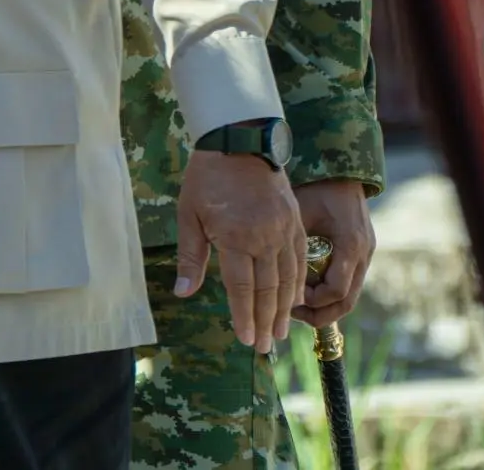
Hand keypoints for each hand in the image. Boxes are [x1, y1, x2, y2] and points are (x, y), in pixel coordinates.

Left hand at [175, 150, 307, 350]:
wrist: (240, 136)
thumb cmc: (208, 175)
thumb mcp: (189, 214)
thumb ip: (191, 256)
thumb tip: (184, 292)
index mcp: (237, 236)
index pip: (241, 288)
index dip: (243, 316)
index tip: (246, 340)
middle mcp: (265, 236)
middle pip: (268, 289)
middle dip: (266, 321)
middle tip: (266, 347)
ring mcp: (283, 228)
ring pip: (288, 277)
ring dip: (284, 308)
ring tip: (281, 331)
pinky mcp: (294, 220)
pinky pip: (299, 259)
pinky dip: (297, 282)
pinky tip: (295, 298)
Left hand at [293, 179, 375, 328]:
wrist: (339, 168)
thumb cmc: (315, 188)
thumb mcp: (299, 215)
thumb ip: (290, 246)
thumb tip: (266, 277)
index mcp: (350, 244)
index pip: (335, 292)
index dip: (311, 302)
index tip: (288, 299)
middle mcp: (364, 253)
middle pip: (346, 302)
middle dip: (318, 313)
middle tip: (290, 313)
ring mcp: (367, 253)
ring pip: (349, 295)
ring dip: (324, 304)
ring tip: (296, 304)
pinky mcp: (363, 251)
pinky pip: (349, 282)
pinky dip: (329, 291)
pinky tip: (306, 287)